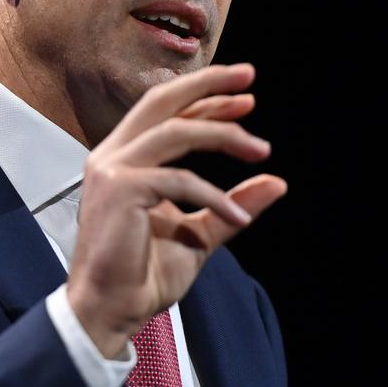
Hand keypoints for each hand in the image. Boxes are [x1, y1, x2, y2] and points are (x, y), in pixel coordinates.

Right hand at [66, 63, 287, 357]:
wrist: (110, 308)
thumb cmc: (143, 274)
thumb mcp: (200, 233)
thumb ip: (232, 205)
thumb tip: (276, 182)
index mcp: (123, 159)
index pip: (165, 113)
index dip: (205, 98)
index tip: (246, 95)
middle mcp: (111, 155)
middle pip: (161, 102)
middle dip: (208, 85)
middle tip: (249, 78)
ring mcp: (111, 170)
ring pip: (175, 132)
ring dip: (223, 135)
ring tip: (261, 150)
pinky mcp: (120, 190)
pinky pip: (179, 180)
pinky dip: (215, 195)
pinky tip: (238, 215)